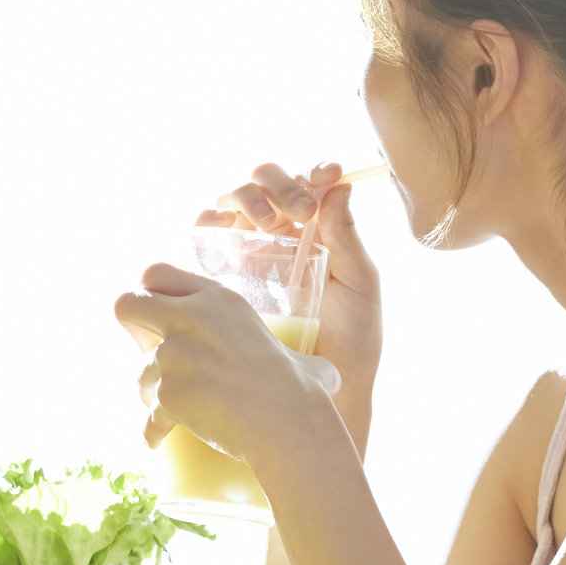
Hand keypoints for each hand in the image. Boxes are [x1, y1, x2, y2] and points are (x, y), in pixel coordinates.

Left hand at [115, 267, 343, 460]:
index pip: (156, 272)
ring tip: (171, 409)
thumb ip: (301, 361)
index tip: (160, 313)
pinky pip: (148, 418)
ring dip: (151, 391)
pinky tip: (157, 440)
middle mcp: (189, 319)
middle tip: (149, 349)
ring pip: (138, 372)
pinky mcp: (168, 394)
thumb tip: (324, 376)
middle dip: (130, 326)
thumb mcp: (301, 359)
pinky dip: (153, 432)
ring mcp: (175, 356)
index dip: (151, 292)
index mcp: (218, 299)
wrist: (287, 425)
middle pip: (125, 303)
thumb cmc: (301, 393)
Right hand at [198, 162, 382, 448]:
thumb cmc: (352, 342)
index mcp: (316, 232)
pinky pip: (205, 237)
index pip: (307, 184)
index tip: (327, 175)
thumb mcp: (360, 285)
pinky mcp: (220, 276)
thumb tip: (340, 185)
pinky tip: (223, 230)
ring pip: (233, 202)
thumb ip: (349, 238)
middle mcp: (279, 237)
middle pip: (265, 185)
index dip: (313, 172)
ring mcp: (247, 254)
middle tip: (297, 211)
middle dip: (277, 184)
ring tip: (265, 223)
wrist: (324, 392)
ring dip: (244, 198)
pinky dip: (208, 222)